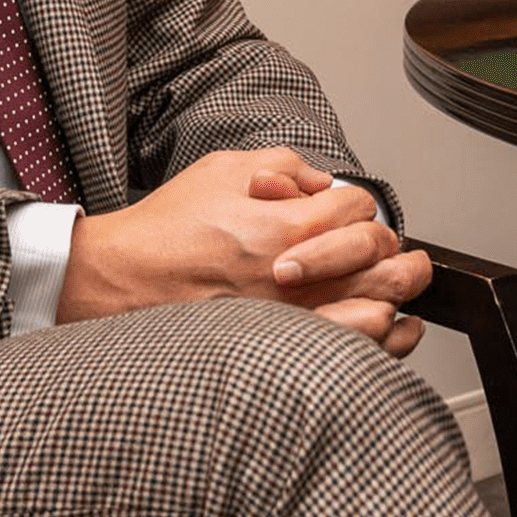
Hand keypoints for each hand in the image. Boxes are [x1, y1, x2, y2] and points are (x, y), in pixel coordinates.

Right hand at [56, 148, 379, 322]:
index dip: (358, 206)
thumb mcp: (223, 170)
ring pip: (383, 309)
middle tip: (389, 248)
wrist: (122, 280)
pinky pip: (357, 351)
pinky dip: (385, 337)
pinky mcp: (284, 352)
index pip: (361, 210)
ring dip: (394, 291)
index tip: (346, 213)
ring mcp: (294, 321)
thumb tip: (320, 182)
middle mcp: (296, 279)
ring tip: (392, 283)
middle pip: (385, 259)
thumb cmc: (166, 230)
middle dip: (392, 247)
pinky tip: (390, 324)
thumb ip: (285, 165)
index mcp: (284, 228)